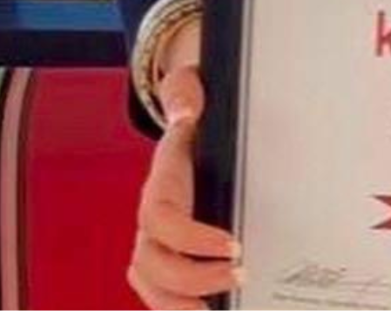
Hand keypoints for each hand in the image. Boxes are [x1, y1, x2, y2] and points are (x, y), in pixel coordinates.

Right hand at [127, 59, 242, 309]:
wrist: (182, 125)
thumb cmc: (190, 120)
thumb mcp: (189, 101)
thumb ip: (186, 100)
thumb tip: (188, 109)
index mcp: (159, 185)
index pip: (162, 220)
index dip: (192, 238)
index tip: (233, 245)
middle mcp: (150, 219)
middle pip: (153, 262)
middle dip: (194, 277)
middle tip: (239, 275)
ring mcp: (154, 241)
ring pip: (152, 284)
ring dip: (183, 301)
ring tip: (223, 301)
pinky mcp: (165, 255)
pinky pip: (160, 291)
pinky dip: (178, 306)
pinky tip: (208, 308)